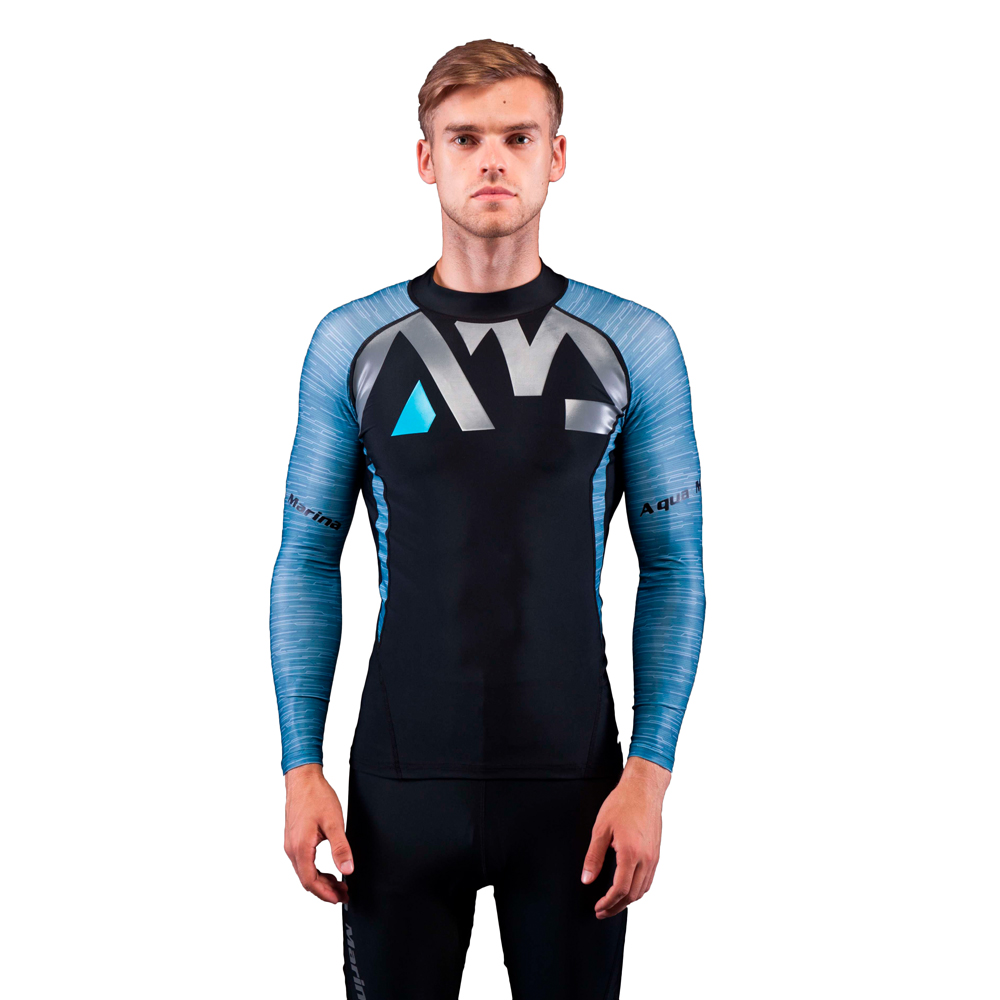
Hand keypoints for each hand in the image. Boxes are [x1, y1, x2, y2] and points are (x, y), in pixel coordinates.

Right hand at [283, 764, 352, 903]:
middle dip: (325, 890)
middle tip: (344, 893)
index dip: (325, 894)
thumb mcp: (334, 822)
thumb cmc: (316, 796)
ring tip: (339, 884)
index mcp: (300, 848)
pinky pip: (302, 862)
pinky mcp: (293, 839)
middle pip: (306, 880)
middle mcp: (292, 849)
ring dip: (320, 881)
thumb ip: (341, 848)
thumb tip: (347, 870)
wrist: (302, 778)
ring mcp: (290, 844)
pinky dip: (315, 870)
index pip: (310, 882)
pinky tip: (327, 869)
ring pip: (304, 872)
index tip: (340, 898)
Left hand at [581, 756, 670, 918]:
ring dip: (628, 900)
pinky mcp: (656, 853)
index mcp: (631, 854)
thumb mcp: (601, 829)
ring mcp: (653, 857)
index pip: (620, 889)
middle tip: (602, 911)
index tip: (597, 907)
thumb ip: (593, 857)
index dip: (608, 902)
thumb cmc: (622, 804)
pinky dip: (638, 889)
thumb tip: (587, 879)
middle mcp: (646, 859)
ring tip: (613, 904)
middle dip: (616, 907)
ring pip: (643, 889)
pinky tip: (628, 888)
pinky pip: (649, 879)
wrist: (644, 789)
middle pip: (633, 895)